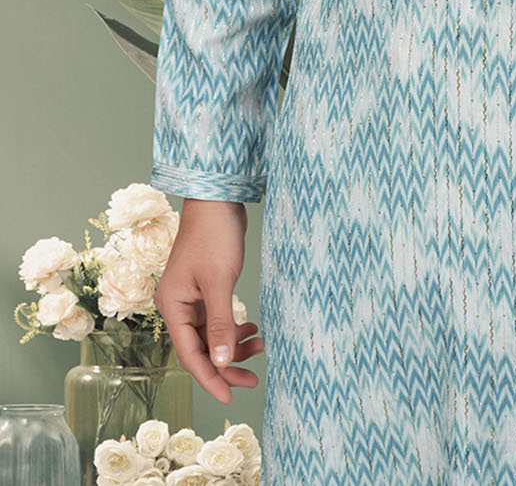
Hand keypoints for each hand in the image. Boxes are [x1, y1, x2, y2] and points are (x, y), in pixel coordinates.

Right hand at [153, 199, 262, 404]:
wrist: (217, 199)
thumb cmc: (214, 235)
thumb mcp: (220, 281)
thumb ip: (221, 323)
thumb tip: (222, 362)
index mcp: (172, 305)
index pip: (189, 354)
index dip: (210, 377)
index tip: (229, 397)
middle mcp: (178, 305)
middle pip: (201, 348)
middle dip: (226, 365)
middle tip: (252, 380)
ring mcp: (192, 297)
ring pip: (212, 334)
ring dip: (234, 344)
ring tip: (261, 346)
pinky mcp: (207, 288)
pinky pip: (218, 318)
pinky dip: (234, 326)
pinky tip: (253, 328)